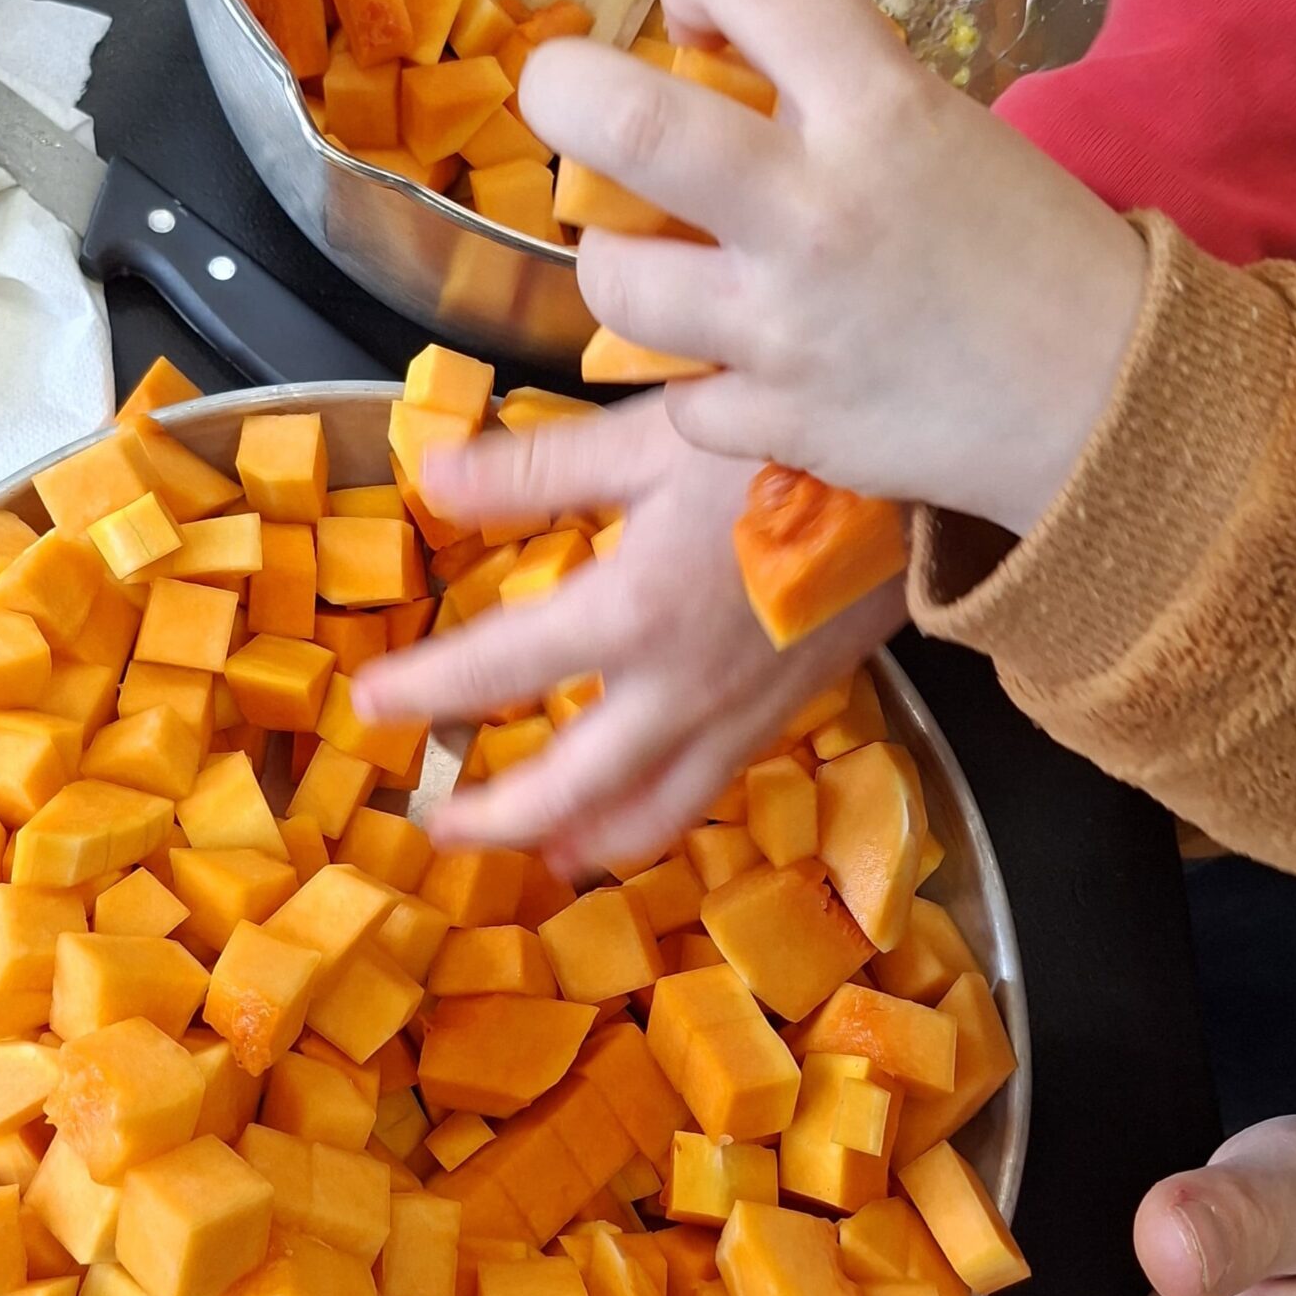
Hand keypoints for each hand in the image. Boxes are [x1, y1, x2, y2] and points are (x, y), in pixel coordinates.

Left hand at [351, 396, 906, 873]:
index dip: (423, 692)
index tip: (369, 706)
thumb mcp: (647, 437)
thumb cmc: (785, 440)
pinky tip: (648, 801)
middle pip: (572, 788)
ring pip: (655, 813)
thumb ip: (533, 470)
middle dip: (499, 820)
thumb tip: (433, 478)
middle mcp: (681, 689)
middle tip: (439, 831)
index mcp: (631, 614)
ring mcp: (743, 712)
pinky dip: (665, 814)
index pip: (496, 669)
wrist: (926, 473)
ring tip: (547, 858)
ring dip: (588, 843)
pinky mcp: (792, 711)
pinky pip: (715, 786)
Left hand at [519, 0, 1146, 534]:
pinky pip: (676, 395)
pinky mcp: (775, 423)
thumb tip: (709, 64)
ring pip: (610, 277)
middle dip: (561, 88)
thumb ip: (831, 95)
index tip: (695, 4)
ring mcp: (782, 326)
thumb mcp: (944, 129)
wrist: (1113, 406)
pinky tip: (742, 364)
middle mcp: (815, 209)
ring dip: (615, 261)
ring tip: (657, 258)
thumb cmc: (1035, 254)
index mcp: (879, 106)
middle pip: (620, 118)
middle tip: (566, 96)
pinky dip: (696, 381)